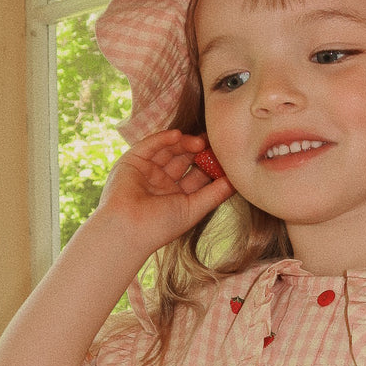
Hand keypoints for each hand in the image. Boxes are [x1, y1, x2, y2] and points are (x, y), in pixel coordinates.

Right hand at [97, 129, 234, 255]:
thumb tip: (238, 181)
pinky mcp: (132, 161)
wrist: (128, 230)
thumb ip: (215, 194)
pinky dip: (164, 138)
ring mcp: (147, 171)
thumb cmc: (161, 226)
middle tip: (214, 142)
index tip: (225, 157)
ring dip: (184, 143)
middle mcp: (162, 182)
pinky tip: (179, 135)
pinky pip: (150, 145)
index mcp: (176, 196)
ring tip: (199, 141)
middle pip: (184, 159)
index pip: (197, 175)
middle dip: (199, 150)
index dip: (211, 165)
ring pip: (169, 150)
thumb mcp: (194, 209)